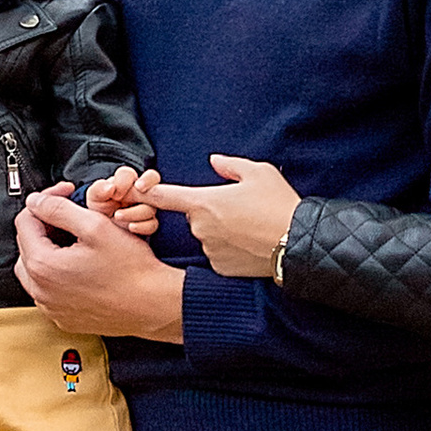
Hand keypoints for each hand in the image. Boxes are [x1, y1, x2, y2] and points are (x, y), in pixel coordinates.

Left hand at [15, 184, 186, 340]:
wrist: (153, 305)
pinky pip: (48, 291)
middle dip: (45, 226)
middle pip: (26, 246)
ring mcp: (51, 307)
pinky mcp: (63, 318)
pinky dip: (56, 276)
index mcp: (43, 266)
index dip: (44, 201)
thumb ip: (59, 210)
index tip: (64, 195)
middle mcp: (41, 291)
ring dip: (48, 251)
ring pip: (34, 270)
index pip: (25, 222)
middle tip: (71, 216)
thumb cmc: (132, 271)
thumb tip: (37, 201)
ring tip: (74, 240)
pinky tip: (79, 267)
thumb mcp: (96, 227)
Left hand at [84, 163, 167, 239]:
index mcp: (125, 181)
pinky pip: (153, 224)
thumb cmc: (99, 207)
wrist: (102, 230)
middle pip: (153, 177)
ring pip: (151, 205)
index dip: (124, 181)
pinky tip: (131, 227)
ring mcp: (146, 206)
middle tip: (139, 188)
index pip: (128, 174)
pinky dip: (142, 226)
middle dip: (148, 180)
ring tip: (117, 216)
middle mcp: (139, 191)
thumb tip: (111, 187)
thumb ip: (99, 189)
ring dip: (135, 211)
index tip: (115, 194)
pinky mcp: (148, 223)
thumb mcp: (94, 198)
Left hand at [152, 155, 301, 279]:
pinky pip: (218, 255)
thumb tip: (214, 161)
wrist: (297, 243)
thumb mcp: (259, 173)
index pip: (163, 196)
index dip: (145, 192)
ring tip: (250, 228)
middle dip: (212, 213)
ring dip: (221, 232)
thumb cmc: (278, 204)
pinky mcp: (219, 268)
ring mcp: (209, 250)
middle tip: (241, 211)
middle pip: (196, 216)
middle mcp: (200, 228)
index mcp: (203, 202)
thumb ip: (231, 166)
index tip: (133, 191)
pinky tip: (250, 246)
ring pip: (207, 236)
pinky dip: (229, 250)